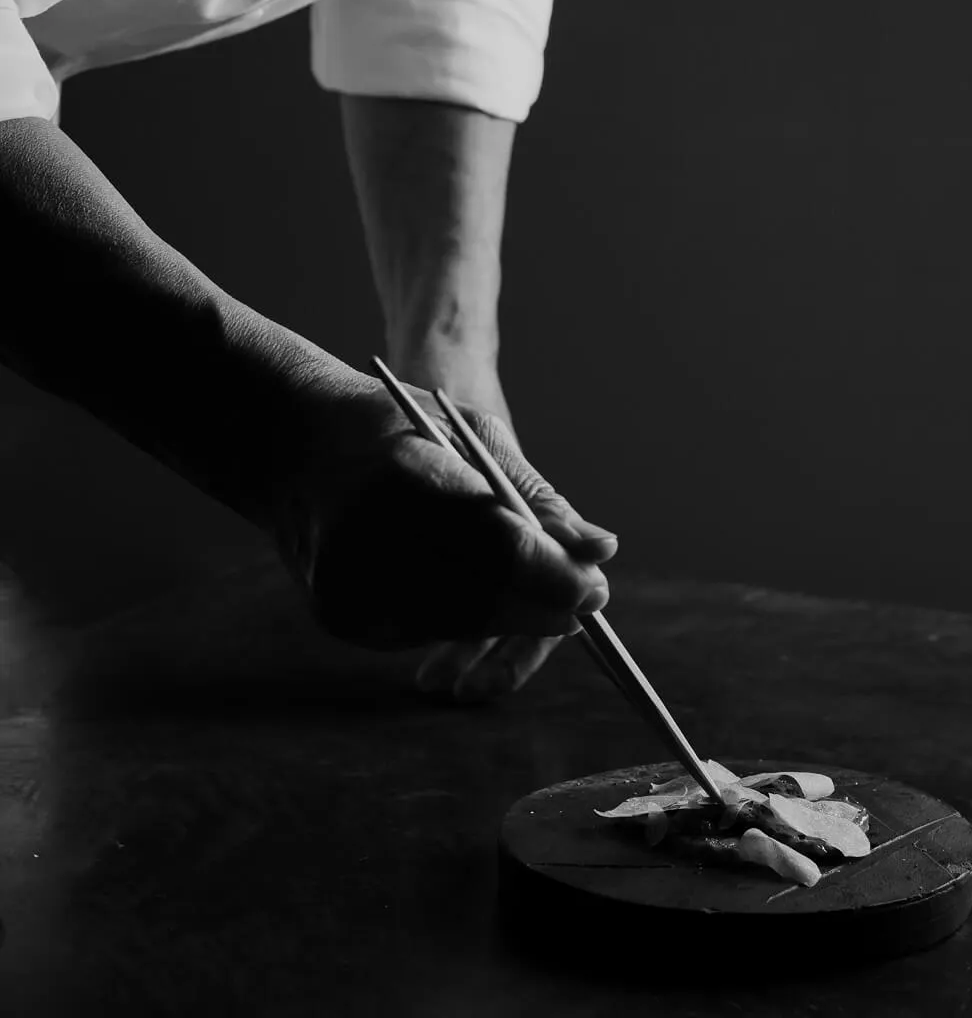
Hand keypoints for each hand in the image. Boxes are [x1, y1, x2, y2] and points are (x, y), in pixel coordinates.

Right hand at [272, 379, 615, 659]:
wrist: (290, 441)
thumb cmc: (394, 422)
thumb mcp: (471, 434)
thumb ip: (533, 499)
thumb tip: (600, 551)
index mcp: (407, 476)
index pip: (499, 545)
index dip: (554, 575)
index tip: (595, 586)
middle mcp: (370, 541)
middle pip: (483, 596)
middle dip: (543, 603)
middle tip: (586, 596)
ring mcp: (350, 586)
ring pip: (459, 623)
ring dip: (512, 616)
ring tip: (549, 599)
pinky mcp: (343, 618)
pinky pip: (426, 631)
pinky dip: (467, 618)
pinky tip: (493, 600)